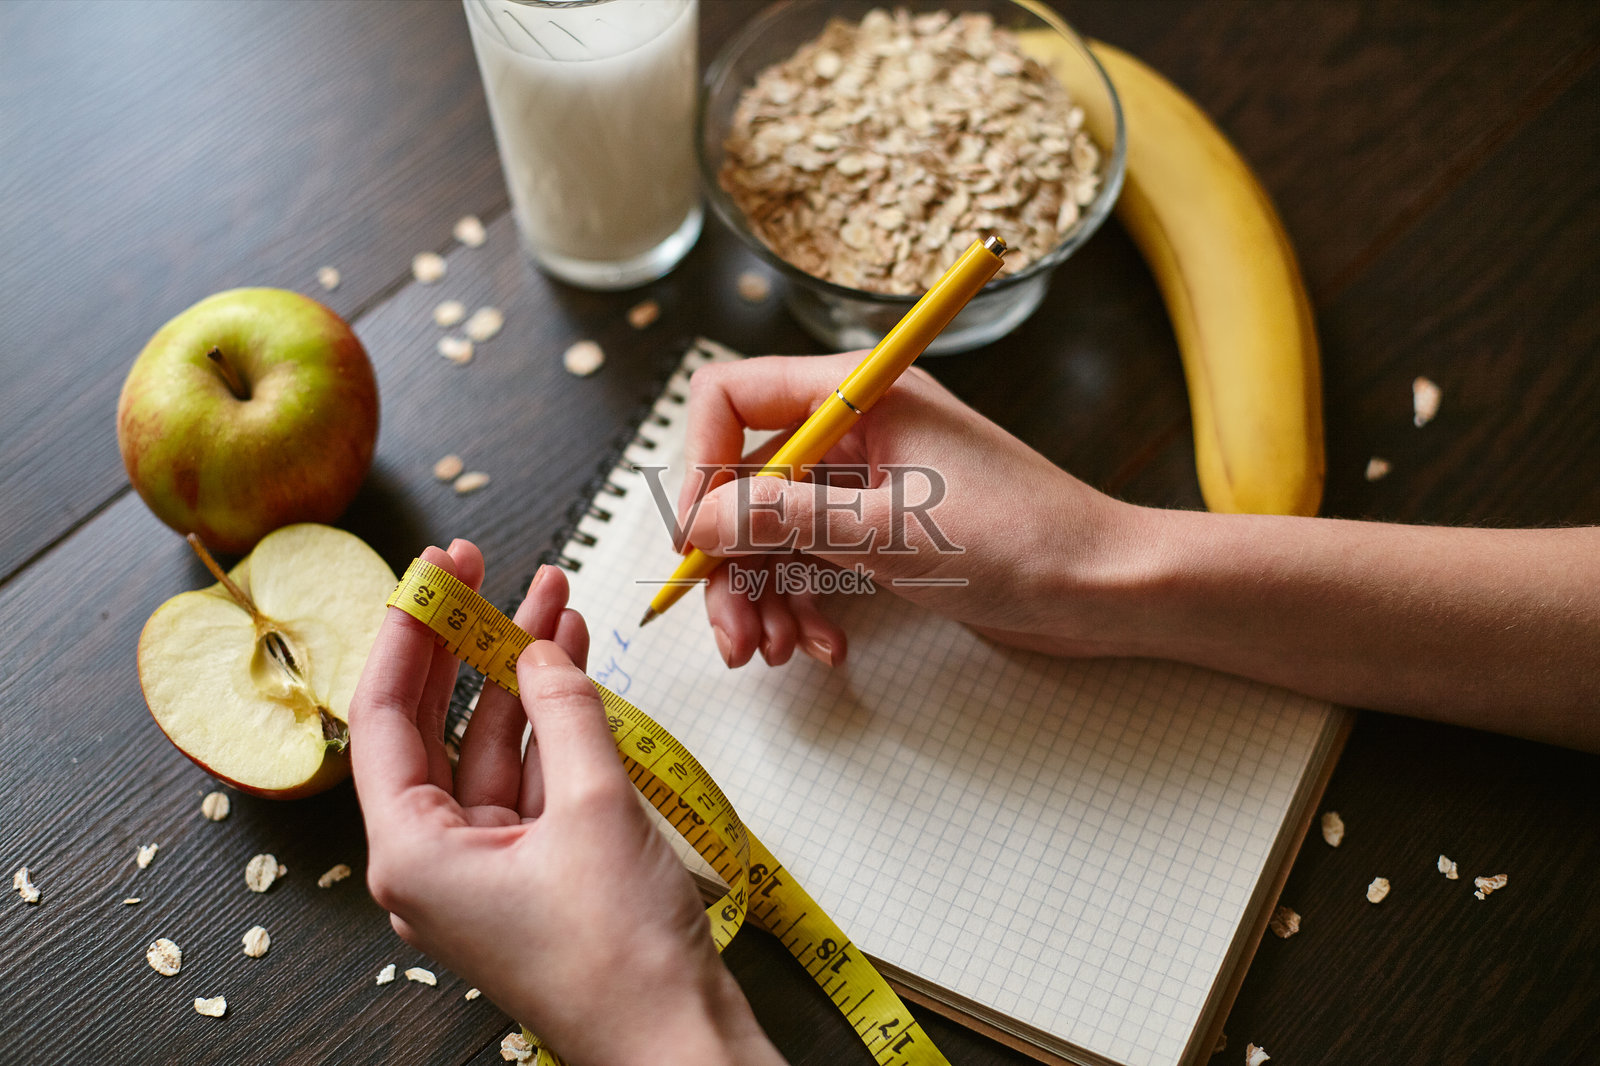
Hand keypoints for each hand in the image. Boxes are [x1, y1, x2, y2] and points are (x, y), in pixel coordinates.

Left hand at [349, 540, 783, 1065]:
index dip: (410, 633)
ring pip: (489, 742)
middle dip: (466, 642)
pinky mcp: (532, 868)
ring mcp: (484, 863)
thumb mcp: (594, 808)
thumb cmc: (621, 956)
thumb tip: (544, 651)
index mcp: (410, 852)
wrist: (675, 1038)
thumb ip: (566, 713)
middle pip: (433, 723)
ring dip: (520, 672)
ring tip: (551, 599)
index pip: (384, 717)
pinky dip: (551, 721)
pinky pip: (529, 775)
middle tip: (485, 571)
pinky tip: (571, 665)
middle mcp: (432, 858)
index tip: (435, 571)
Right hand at [678, 355, 1139, 666]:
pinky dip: (806, 606)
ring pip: (772, 531)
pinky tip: (826, 648)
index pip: (733, 397)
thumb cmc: (1021, 540)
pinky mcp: (881, 532)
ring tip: (774, 653)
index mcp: (858, 392)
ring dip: (763, 596)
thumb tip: (700, 521)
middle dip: (731, 560)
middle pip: (744, 480)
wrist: (1105, 589)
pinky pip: (812, 562)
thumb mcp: (889, 530)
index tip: (698, 539)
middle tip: (732, 636)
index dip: (700, 463)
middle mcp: (855, 428)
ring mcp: (867, 483)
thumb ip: (785, 518)